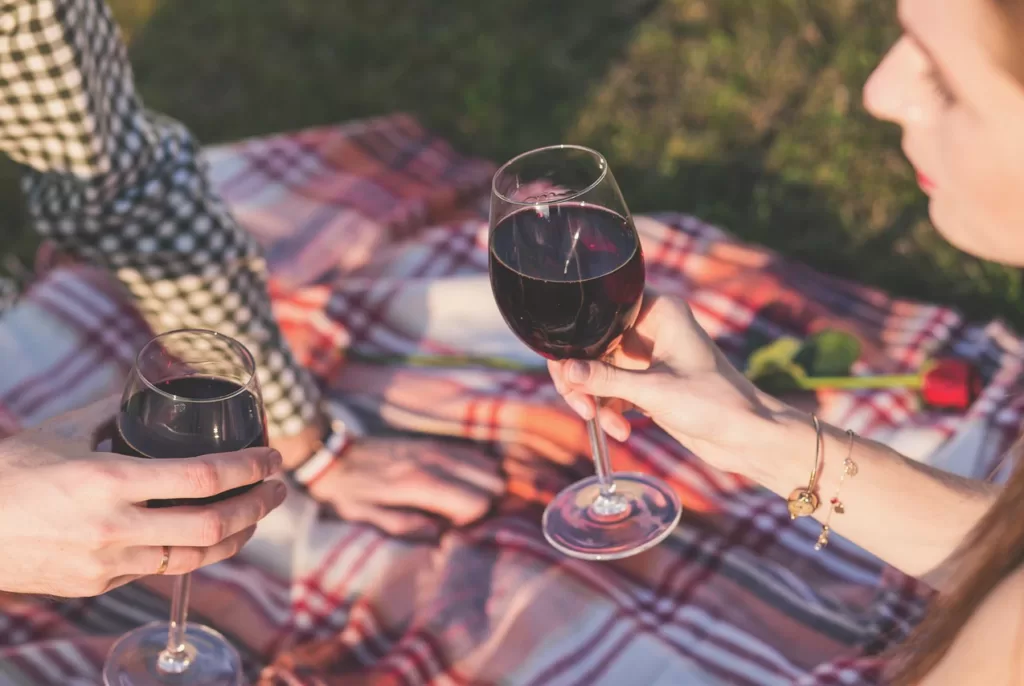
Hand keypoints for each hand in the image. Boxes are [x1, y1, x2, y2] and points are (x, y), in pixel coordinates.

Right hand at [0, 397, 286, 596]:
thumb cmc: (11, 472)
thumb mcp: (61, 431)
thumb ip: (112, 413)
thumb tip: (148, 394)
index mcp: (107, 481)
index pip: (202, 477)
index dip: (248, 468)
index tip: (272, 458)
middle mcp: (113, 527)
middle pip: (213, 525)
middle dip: (259, 506)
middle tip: (279, 489)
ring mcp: (107, 563)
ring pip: (196, 557)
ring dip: (237, 535)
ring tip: (256, 514)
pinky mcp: (99, 584)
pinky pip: (162, 569)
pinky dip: (196, 552)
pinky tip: (210, 535)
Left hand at [307, 438, 504, 537]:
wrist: (332, 456)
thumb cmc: (348, 494)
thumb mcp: (369, 519)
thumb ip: (407, 527)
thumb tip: (440, 534)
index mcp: (420, 483)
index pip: (477, 501)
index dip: (473, 520)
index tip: (453, 528)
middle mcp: (436, 460)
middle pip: (492, 481)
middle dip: (487, 503)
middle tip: (462, 516)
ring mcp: (438, 447)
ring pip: (489, 465)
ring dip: (484, 486)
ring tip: (462, 501)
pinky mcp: (435, 442)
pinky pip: (475, 453)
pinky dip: (478, 471)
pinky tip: (460, 485)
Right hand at [549, 294, 781, 475]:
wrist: (747, 437)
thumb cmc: (714, 403)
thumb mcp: (655, 391)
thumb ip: (606, 380)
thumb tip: (565, 371)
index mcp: (659, 311)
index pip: (601, 311)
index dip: (579, 339)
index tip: (569, 372)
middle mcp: (651, 328)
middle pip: (593, 344)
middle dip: (583, 379)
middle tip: (581, 406)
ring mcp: (648, 356)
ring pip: (598, 370)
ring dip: (595, 399)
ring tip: (604, 423)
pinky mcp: (647, 382)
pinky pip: (612, 390)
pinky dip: (610, 410)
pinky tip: (620, 429)